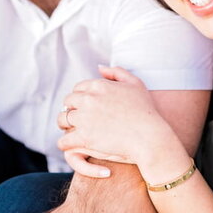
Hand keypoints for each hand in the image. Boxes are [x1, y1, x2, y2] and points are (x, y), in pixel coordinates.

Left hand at [57, 66, 173, 178]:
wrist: (150, 137)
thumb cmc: (146, 111)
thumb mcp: (136, 84)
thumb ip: (117, 72)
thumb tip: (99, 67)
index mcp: (99, 85)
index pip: (78, 88)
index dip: (81, 98)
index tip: (87, 108)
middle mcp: (89, 99)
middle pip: (67, 103)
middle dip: (72, 110)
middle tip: (80, 120)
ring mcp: (85, 118)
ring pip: (62, 120)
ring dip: (66, 126)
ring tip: (76, 132)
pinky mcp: (84, 137)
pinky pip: (63, 140)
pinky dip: (66, 144)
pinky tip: (74, 145)